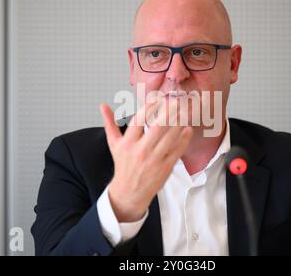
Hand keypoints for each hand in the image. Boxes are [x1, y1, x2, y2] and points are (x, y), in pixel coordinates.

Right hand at [100, 101, 192, 221]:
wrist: (129, 192)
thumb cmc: (123, 165)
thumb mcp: (114, 144)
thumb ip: (109, 123)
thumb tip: (103, 105)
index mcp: (127, 143)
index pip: (138, 122)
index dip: (148, 109)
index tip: (157, 98)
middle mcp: (140, 151)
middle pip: (157, 128)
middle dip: (168, 113)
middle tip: (177, 101)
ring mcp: (154, 160)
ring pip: (170, 138)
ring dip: (179, 123)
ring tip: (185, 111)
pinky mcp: (165, 167)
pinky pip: (177, 151)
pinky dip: (184, 139)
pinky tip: (187, 129)